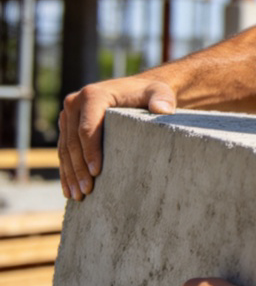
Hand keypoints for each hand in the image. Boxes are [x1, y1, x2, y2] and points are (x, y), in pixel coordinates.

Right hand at [58, 77, 176, 200]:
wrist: (136, 90)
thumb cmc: (149, 93)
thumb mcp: (159, 93)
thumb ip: (162, 99)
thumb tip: (163, 110)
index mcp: (93, 95)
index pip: (88, 129)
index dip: (90, 152)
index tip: (96, 173)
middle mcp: (75, 103)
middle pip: (73, 142)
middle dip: (79, 169)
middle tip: (86, 192)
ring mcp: (68, 115)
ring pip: (65, 149)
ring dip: (70, 174)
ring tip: (78, 195)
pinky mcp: (66, 126)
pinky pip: (63, 150)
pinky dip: (66, 170)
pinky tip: (69, 189)